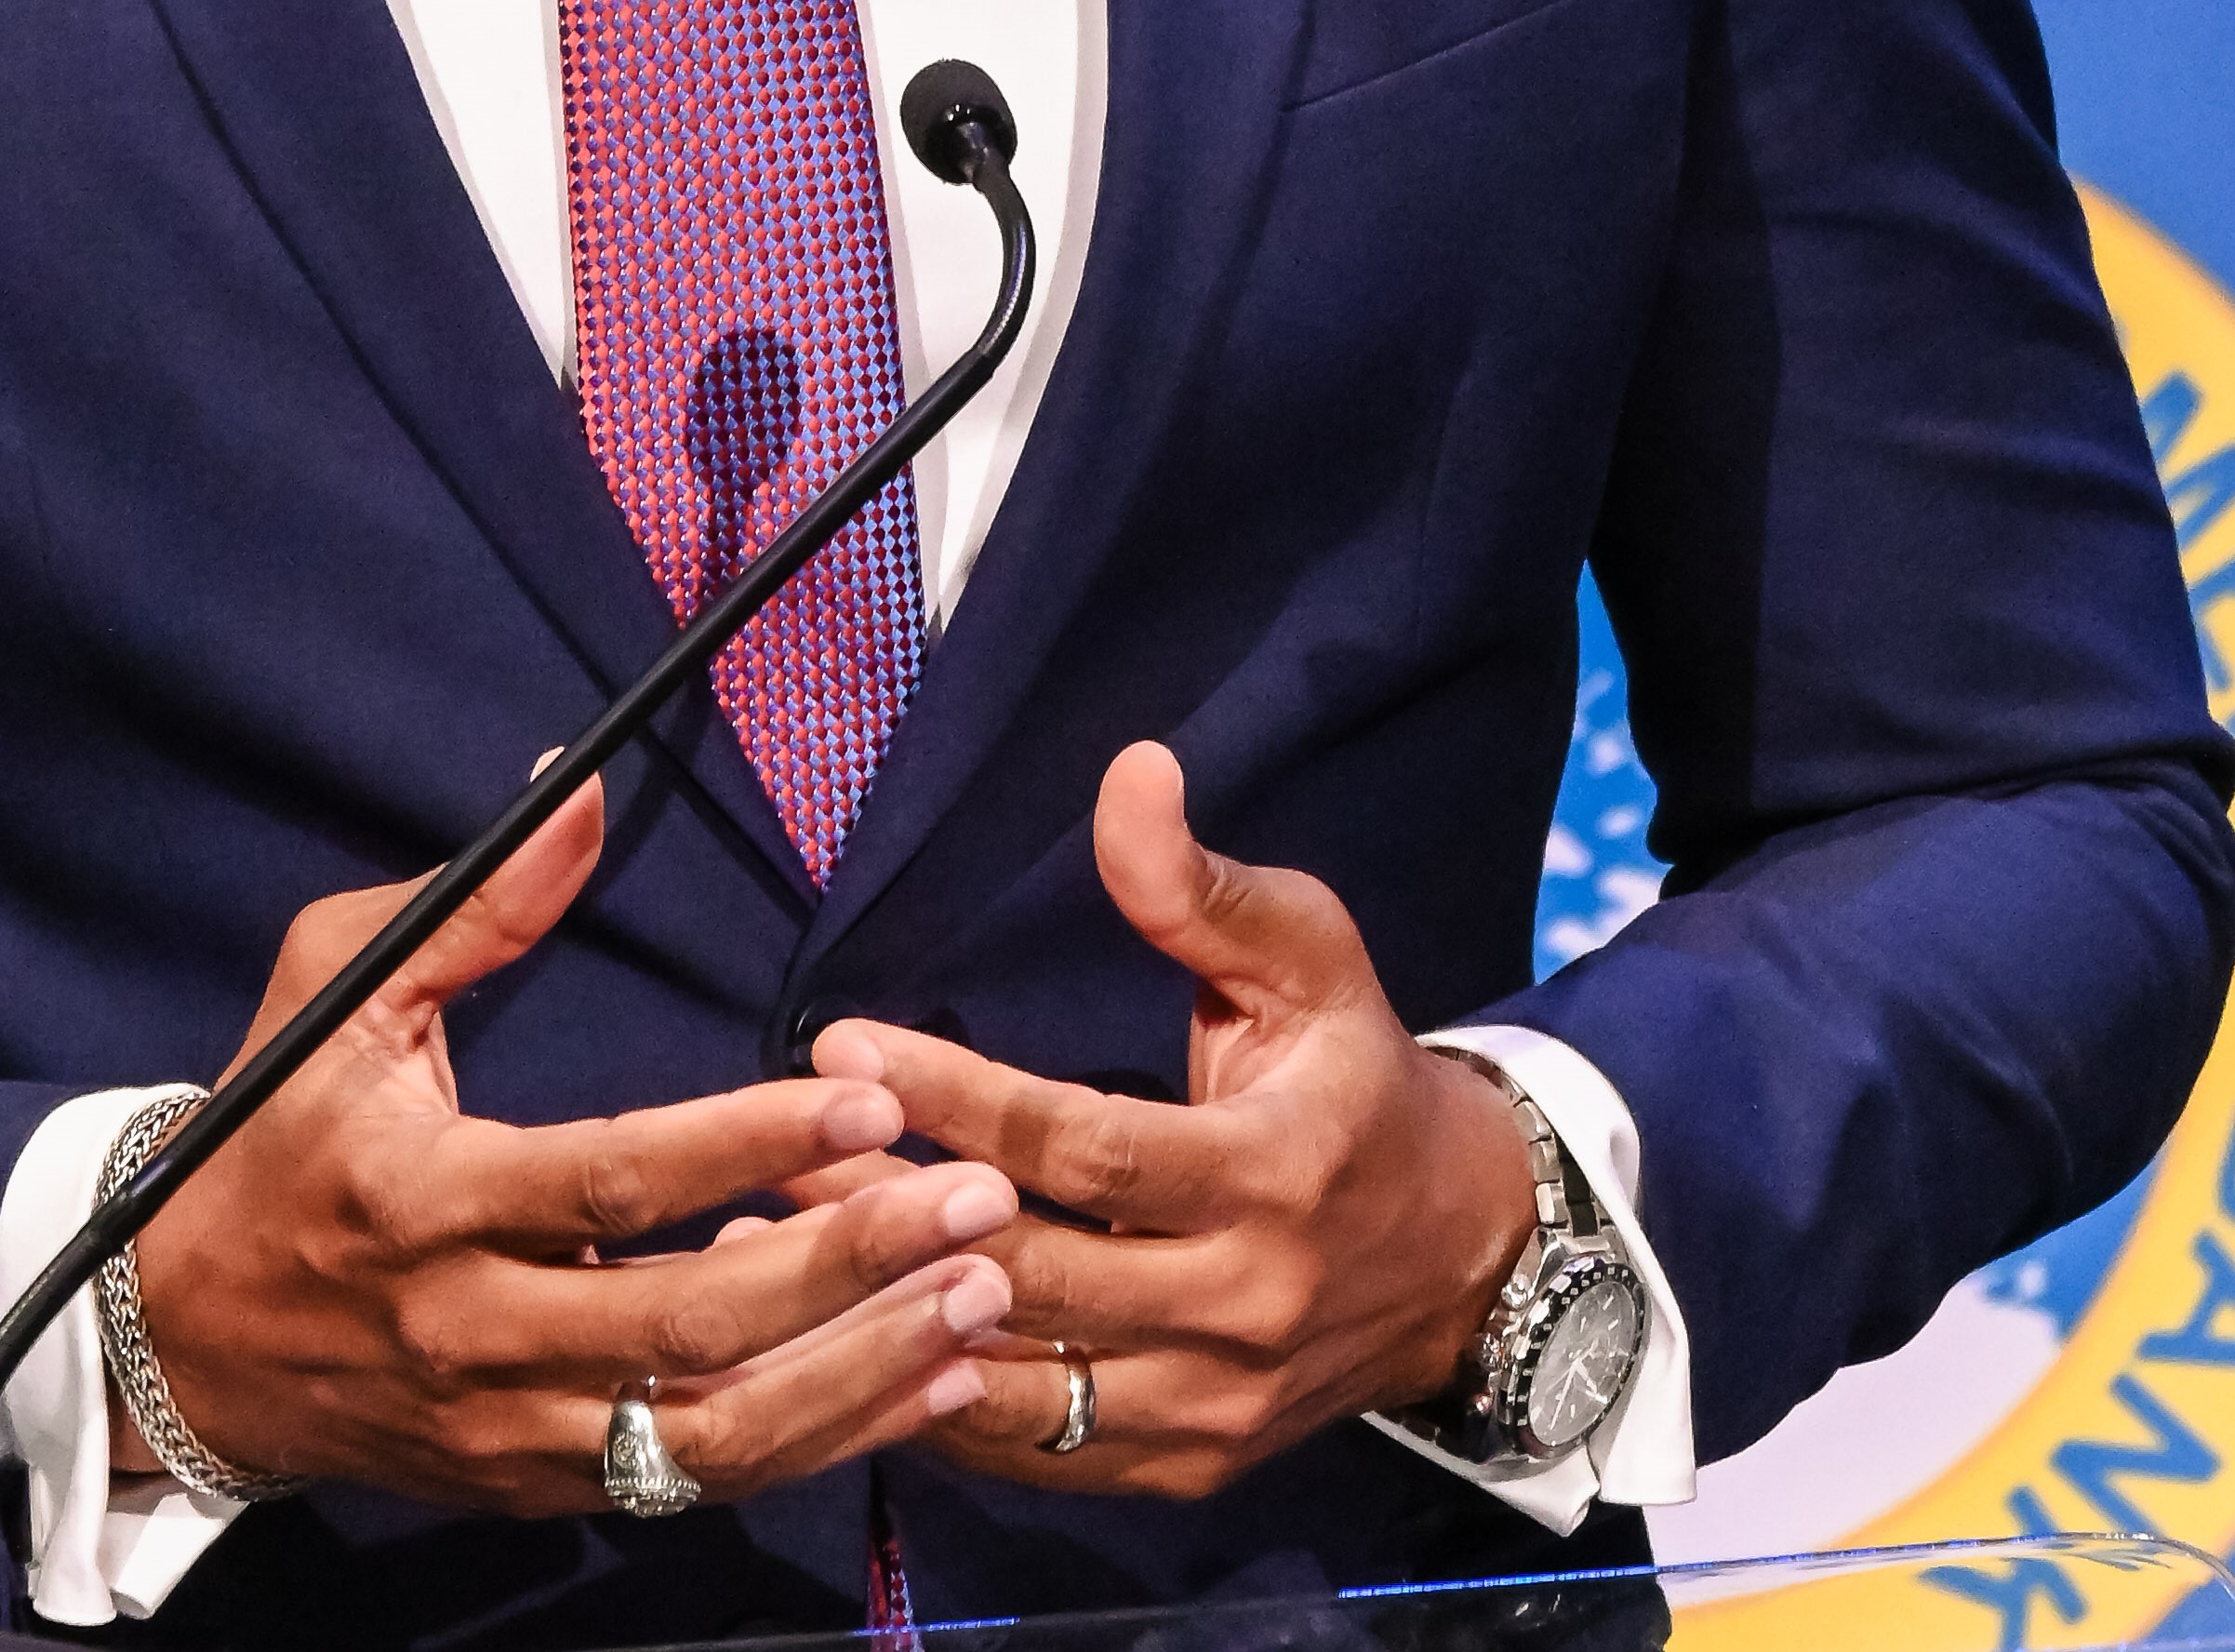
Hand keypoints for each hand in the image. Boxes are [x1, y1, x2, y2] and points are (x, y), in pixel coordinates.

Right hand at [129, 781, 1023, 1514]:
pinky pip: (695, 1482)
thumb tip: (580, 784)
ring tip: (985, 1301)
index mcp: (421, 1198)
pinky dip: (819, 1440)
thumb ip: (471, 902)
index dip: (741, 1146)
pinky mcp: (536, 1488)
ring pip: (708, 1434)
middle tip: (978, 1203)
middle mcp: (470, 1330)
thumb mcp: (336, 992)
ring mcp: (507, 1428)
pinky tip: (924, 1387)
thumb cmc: (272, 1141)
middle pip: (683, 1324)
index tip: (867, 1098)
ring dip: (860, 1374)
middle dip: (849, 1268)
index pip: (607, 1180)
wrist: (183, 1344)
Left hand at [812, 742, 1533, 1497]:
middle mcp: (1247, 1303)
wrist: (1466, 1257)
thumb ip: (1201, 885)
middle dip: (888, 1212)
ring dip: (888, 1323)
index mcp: (1273, 1174)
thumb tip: (1130, 772)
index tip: (842, 1049)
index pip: (1088, 1148)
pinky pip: (1045, 1449)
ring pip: (1025, 1379)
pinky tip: (849, 1347)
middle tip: (770, 1151)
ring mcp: (1219, 1402)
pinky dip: (943, 1405)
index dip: (960, 1101)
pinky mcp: (1192, 1463)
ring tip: (767, 1255)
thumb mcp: (1307, 960)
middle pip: (1036, 1271)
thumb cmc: (1357, 1079)